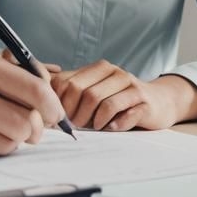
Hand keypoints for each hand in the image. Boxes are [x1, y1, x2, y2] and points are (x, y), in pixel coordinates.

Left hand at [52, 61, 196, 130]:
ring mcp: (131, 86)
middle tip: (76, 127)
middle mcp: (115, 73)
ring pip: (103, 104)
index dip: (59, 103)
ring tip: (94, 128)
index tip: (57, 119)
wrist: (159, 101)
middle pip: (84, 93)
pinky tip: (111, 128)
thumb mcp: (95, 88)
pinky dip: (114, 125)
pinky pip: (124, 114)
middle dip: (75, 114)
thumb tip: (37, 91)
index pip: (69, 82)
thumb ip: (70, 87)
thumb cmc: (119, 98)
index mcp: (99, 68)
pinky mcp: (145, 103)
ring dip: (94, 122)